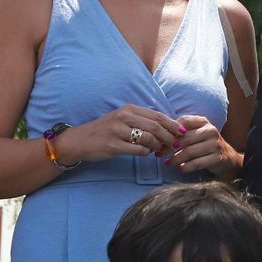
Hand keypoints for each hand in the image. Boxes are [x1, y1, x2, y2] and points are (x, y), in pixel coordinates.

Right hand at [65, 105, 181, 161]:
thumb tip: (166, 125)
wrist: (80, 140)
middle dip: (170, 137)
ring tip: (159, 151)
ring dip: (158, 146)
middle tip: (175, 144)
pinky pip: (138, 150)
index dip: (172, 124)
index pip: (157, 115)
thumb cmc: (105, 130)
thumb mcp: (122, 118)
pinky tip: (145, 153)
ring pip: (149, 138)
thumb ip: (141, 119)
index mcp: (128, 109)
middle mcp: (124, 117)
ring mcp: (118, 131)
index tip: (182, 132)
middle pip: (156, 126)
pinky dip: (146, 153)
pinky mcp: (114, 145)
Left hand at [166, 115, 240, 178]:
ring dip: (176, 158)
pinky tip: (180, 169)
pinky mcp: (217, 158)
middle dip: (169, 147)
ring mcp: (215, 144)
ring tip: (167, 163)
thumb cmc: (205, 145)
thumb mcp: (196, 134)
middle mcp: (210, 130)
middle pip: (185, 138)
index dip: (169, 131)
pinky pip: (198, 163)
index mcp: (203, 122)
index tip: (158, 140)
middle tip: (159, 154)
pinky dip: (187, 167)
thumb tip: (159, 136)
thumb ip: (181, 132)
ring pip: (190, 151)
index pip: (184, 121)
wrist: (227, 159)